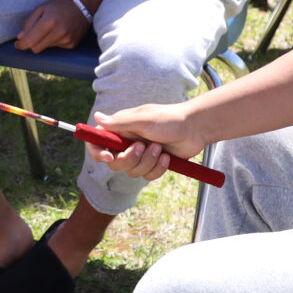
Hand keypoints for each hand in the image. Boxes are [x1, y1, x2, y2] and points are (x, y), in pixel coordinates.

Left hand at [14, 0, 88, 53]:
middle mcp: (59, 33)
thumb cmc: (58, 5)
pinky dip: (54, 42)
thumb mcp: (40, 8)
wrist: (81, 4)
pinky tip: (59, 32)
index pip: (30, 41)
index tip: (17, 44)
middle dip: (31, 43)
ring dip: (43, 41)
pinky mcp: (72, 44)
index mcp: (49, 21)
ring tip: (50, 29)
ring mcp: (67, 40)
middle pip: (36, 48)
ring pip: (46, 48)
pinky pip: (56, 48)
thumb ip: (28, 23)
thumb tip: (20, 38)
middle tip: (33, 34)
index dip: (21, 45)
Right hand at [84, 102, 205, 180]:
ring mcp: (141, 154)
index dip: (97, 152)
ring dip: (147, 162)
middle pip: (115, 163)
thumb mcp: (143, 120)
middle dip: (130, 158)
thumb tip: (96, 116)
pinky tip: (167, 157)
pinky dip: (157, 168)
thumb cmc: (169, 119)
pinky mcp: (153, 164)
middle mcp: (128, 142)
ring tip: (160, 148)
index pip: (98, 142)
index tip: (108, 157)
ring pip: (132, 172)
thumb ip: (119, 123)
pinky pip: (147, 176)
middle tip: (143, 146)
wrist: (195, 128)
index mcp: (121, 129)